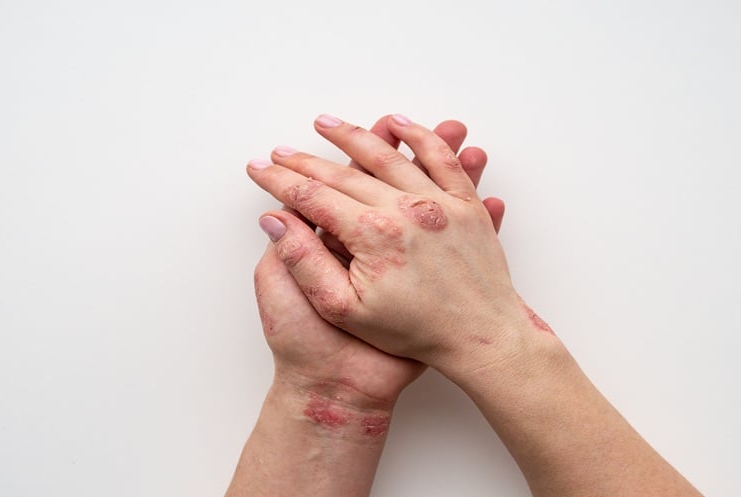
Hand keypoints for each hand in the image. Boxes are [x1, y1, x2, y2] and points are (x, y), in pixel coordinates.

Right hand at [247, 114, 545, 374]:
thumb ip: (306, 263)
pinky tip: (399, 125)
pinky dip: (420, 137)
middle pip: (344, 171)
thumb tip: (275, 221)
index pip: (312, 195)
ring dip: (355, 136)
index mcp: (372, 234)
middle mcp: (406, 209)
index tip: (260, 169)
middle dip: (306, 160)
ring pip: (389, 156)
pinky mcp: (466, 205)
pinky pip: (441, 159)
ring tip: (328, 123)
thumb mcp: (345, 310)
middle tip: (282, 151)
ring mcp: (439, 202)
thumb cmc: (415, 332)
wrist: (480, 337)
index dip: (279, 181)